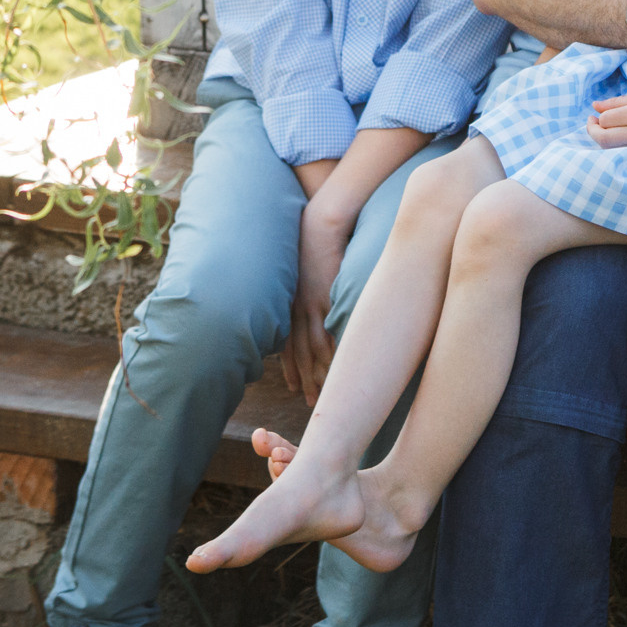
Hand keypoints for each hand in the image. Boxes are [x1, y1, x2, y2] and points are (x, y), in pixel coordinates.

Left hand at [284, 199, 355, 402]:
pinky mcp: (328, 300)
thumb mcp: (304, 272)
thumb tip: (315, 306)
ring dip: (318, 374)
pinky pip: (330, 333)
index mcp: (291, 303)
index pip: (288, 343)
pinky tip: (337, 371)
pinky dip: (332, 355)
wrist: (321, 224)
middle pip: (299, 352)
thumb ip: (307, 293)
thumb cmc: (314, 242)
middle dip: (303, 378)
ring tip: (323, 395)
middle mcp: (297, 308)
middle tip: (309, 402)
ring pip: (314, 348)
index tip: (294, 387)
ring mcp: (312, 305)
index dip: (291, 367)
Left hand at [587, 91, 626, 146]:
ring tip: (601, 125)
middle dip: (591, 131)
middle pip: (604, 139)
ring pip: (609, 146)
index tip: (595, 111)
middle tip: (591, 121)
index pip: (607, 119)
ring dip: (599, 136)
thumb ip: (618, 102)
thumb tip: (595, 107)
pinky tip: (613, 131)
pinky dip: (610, 140)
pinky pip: (619, 147)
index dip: (598, 116)